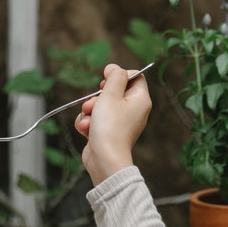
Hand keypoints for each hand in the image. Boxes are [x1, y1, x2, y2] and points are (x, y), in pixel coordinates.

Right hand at [75, 62, 153, 185]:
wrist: (105, 159)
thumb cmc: (110, 127)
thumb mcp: (111, 94)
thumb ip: (114, 77)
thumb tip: (114, 68)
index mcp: (140, 100)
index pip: (134, 76)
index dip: (118, 75)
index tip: (105, 79)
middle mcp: (133, 111)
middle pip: (114, 91)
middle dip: (98, 96)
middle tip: (93, 103)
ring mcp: (120, 123)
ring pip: (100, 106)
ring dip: (89, 111)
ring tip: (89, 120)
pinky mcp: (108, 133)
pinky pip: (95, 120)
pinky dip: (88, 123)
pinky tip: (87, 130)